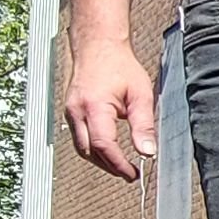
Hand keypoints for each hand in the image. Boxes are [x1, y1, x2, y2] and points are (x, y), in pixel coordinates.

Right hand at [63, 32, 155, 180]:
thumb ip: (144, 125)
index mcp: (95, 106)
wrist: (98, 46)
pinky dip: (93, 149)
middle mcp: (77, 111)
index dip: (118, 164)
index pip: (104, 145)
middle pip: (89, 152)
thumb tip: (147, 151)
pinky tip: (108, 150)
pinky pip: (79, 138)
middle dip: (109, 167)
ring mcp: (71, 112)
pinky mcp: (70, 112)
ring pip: (82, 149)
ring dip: (100, 160)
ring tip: (121, 165)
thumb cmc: (118, 64)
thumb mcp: (140, 94)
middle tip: (129, 173)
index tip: (133, 173)